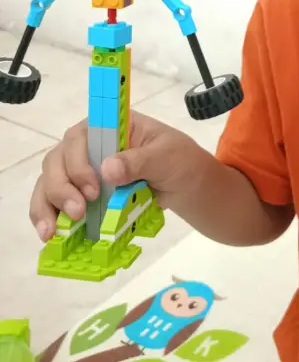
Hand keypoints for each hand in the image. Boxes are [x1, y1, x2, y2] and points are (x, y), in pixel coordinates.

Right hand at [29, 111, 204, 240]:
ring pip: (49, 182)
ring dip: (47, 205)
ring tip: (53, 232)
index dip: (78, 161)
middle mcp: (89, 146)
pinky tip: (49, 235)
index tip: (93, 188)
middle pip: (57, 160)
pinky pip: (56, 203)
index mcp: (109, 127)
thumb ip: (140, 161)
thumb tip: (108, 169)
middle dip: (61, 188)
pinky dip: (49, 217)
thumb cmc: (179, 161)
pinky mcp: (82, 195)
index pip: (79, 137)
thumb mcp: (167, 156)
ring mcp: (82, 171)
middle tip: (79, 212)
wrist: (187, 186)